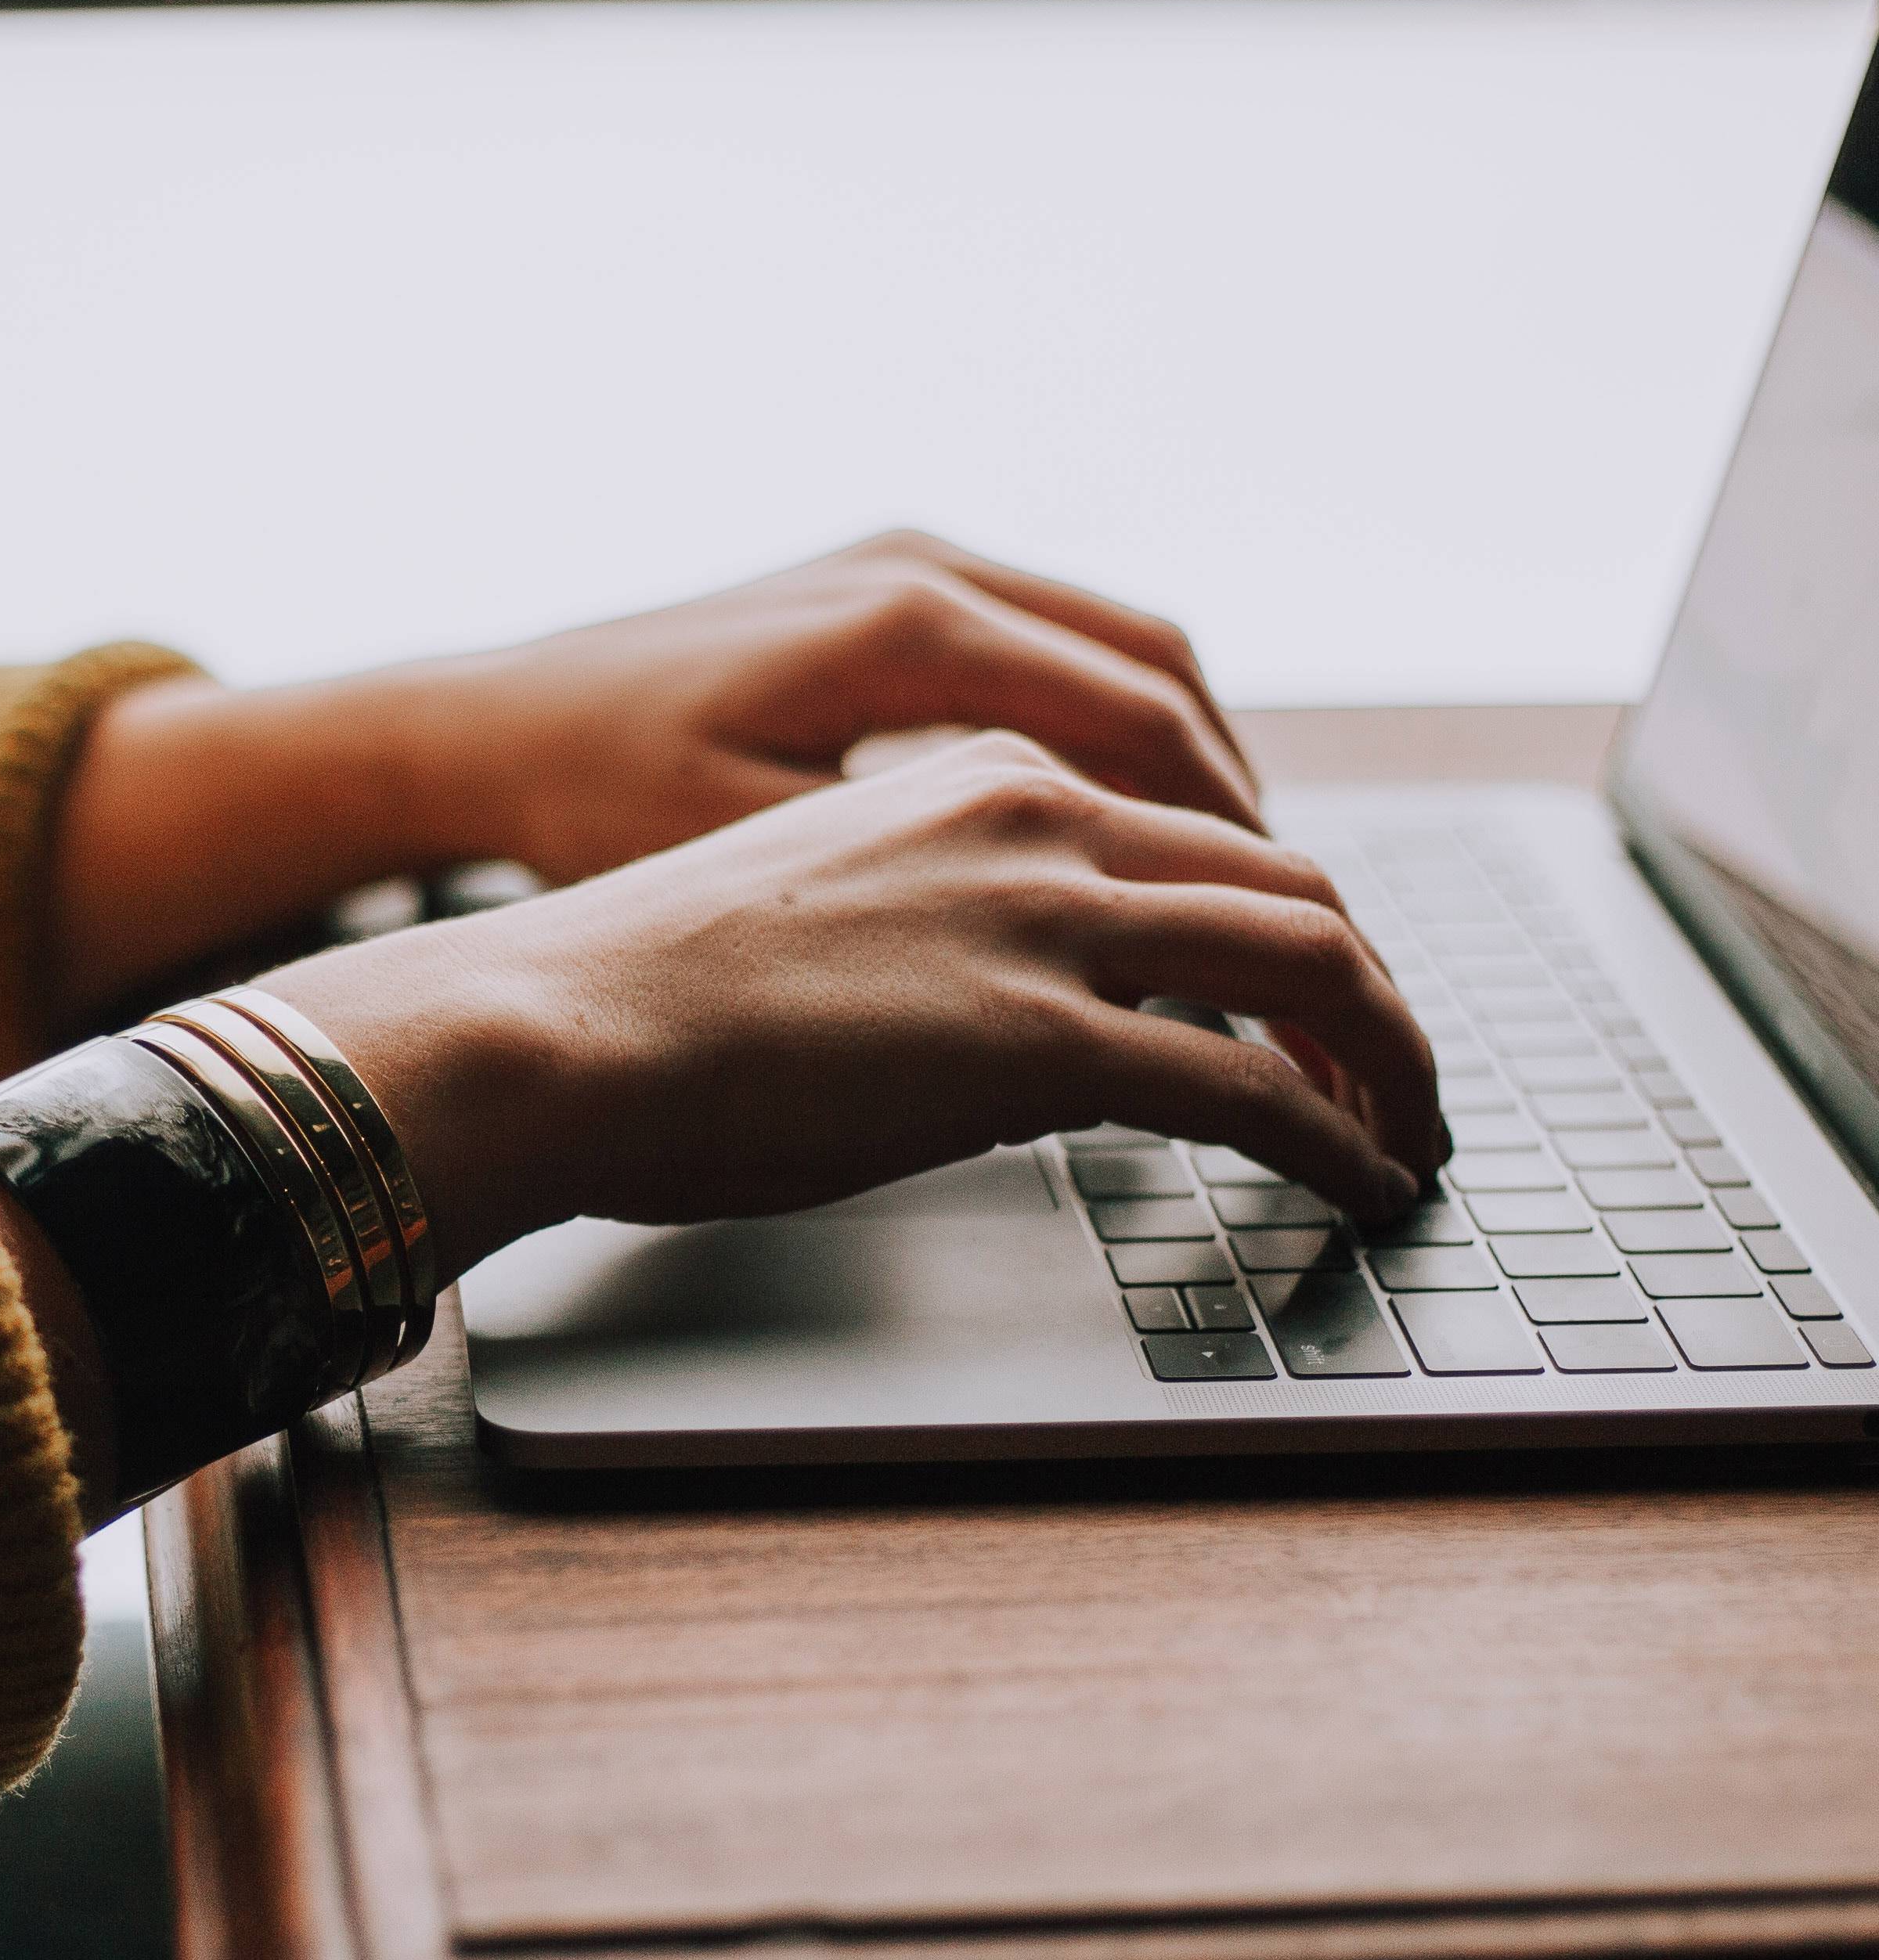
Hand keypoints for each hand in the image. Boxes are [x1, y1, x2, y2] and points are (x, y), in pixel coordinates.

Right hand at [264, 729, 1442, 1278]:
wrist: (550, 1022)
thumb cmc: (633, 992)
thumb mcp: (812, 912)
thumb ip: (933, 932)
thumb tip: (987, 1024)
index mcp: (976, 776)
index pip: (1193, 830)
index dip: (1283, 918)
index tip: (1309, 995)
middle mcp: (1035, 818)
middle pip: (1288, 882)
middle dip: (1372, 989)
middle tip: (1398, 1071)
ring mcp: (1045, 921)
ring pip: (1311, 961)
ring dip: (1389, 1056)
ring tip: (1409, 1134)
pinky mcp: (1041, 1039)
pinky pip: (1255, 1088)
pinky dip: (1339, 1138)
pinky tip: (1361, 1183)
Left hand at [436, 529, 1261, 882]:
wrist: (486, 727)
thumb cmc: (594, 804)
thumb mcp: (759, 862)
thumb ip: (925, 892)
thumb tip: (1083, 954)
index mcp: (907, 628)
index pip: (1139, 724)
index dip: (1229, 836)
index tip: (1279, 928)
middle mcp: (922, 567)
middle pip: (1155, 672)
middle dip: (1232, 798)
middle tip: (1284, 914)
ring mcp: (904, 561)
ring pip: (1115, 646)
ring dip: (1182, 757)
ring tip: (1224, 876)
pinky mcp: (878, 583)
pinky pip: (1047, 641)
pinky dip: (1108, 725)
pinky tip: (1115, 819)